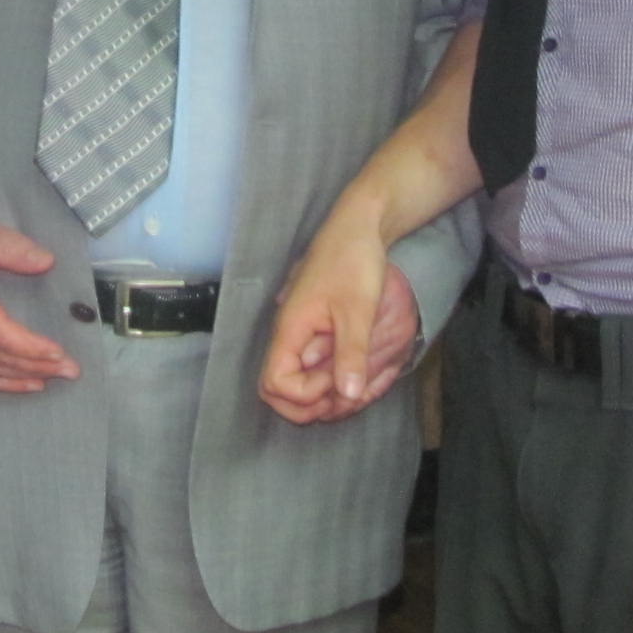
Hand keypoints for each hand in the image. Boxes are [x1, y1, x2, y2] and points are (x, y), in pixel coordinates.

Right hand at [260, 216, 419, 423]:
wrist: (357, 228)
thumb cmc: (354, 262)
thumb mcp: (358, 310)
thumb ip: (351, 353)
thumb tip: (347, 395)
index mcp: (290, 330)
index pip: (274, 383)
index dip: (305, 394)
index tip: (338, 379)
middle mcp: (288, 336)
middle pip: (276, 390)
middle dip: (308, 404)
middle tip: (344, 394)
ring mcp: (299, 335)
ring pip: (294, 382)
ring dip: (321, 395)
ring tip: (353, 385)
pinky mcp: (312, 332)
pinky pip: (309, 368)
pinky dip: (329, 379)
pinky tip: (355, 372)